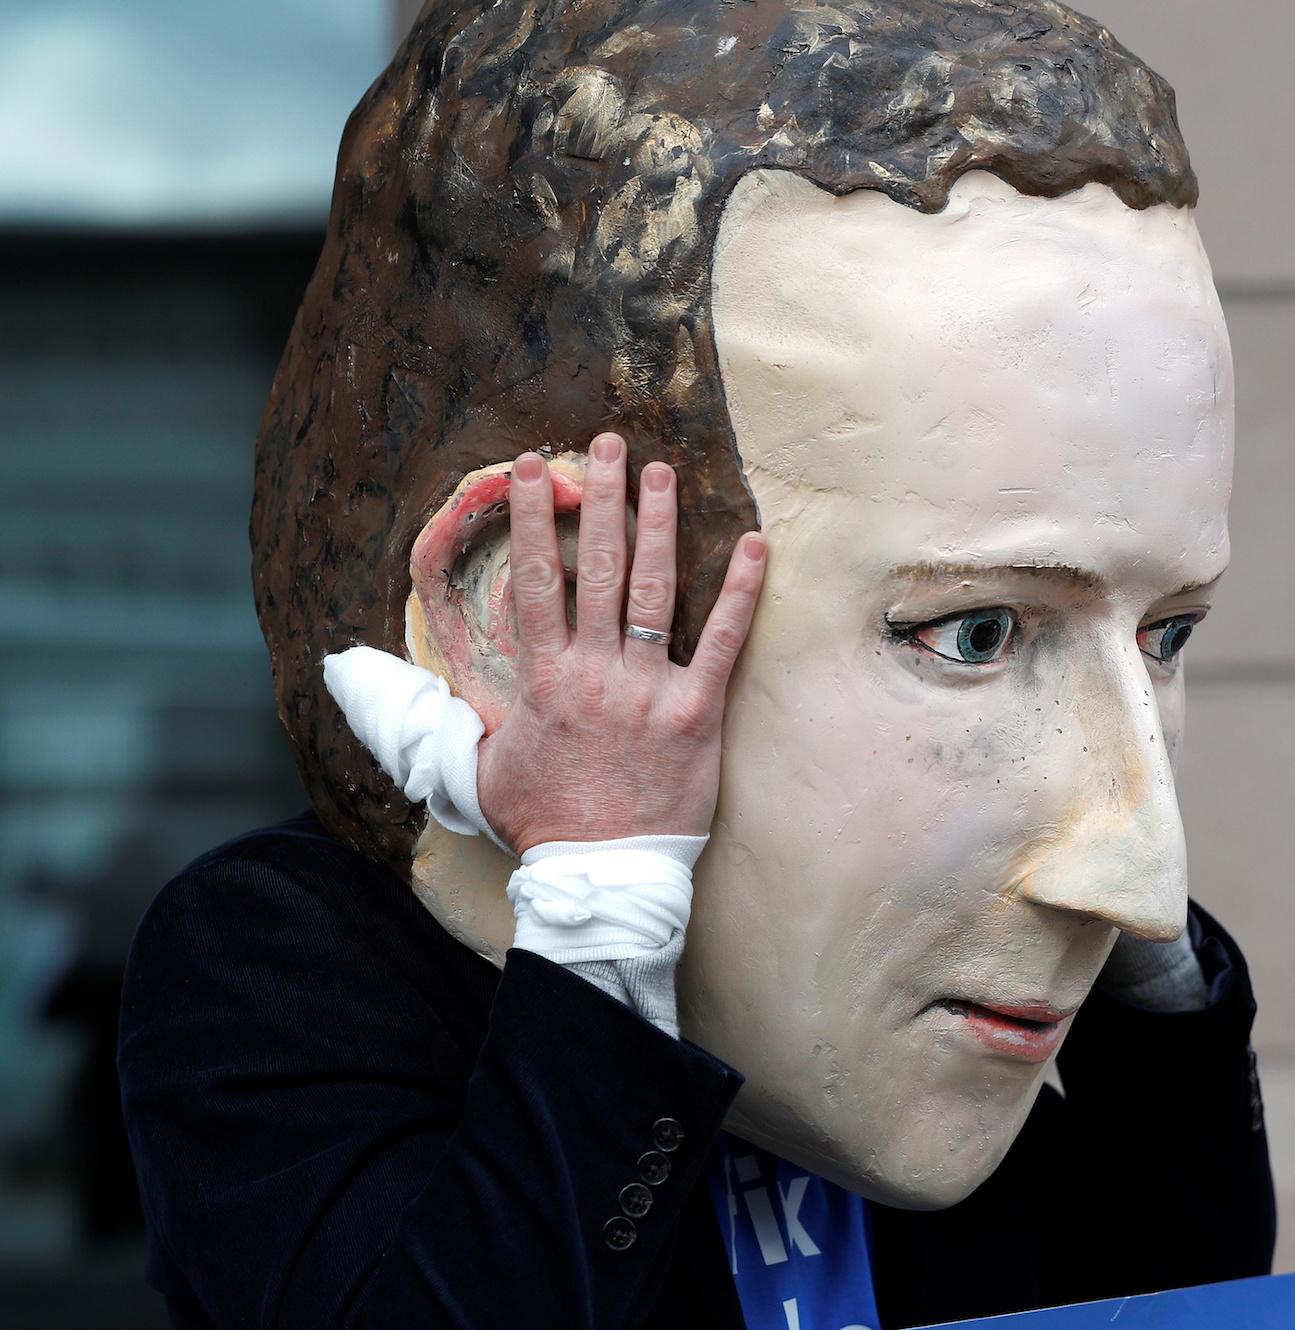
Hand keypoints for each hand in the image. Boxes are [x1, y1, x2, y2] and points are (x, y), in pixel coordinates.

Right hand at [476, 432, 765, 852]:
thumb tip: (380, 683)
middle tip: (606, 444)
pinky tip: (755, 547)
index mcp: (543, 679)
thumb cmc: (542, 824)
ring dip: (658, 526)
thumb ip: (446, 717)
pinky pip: (723, 641)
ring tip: (661, 471)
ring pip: (652, 590)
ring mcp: (647, 690)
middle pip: (594, 569)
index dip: (530, 519)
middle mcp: (594, 673)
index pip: (533, 581)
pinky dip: (740, 593)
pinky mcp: (697, 713)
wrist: (601, 876)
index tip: (531, 469)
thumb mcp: (476, 769)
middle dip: (599, 501)